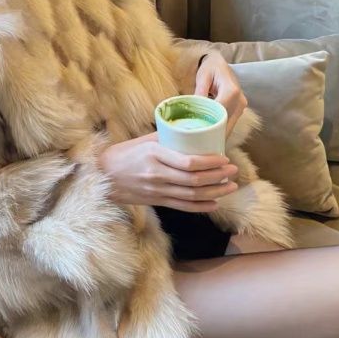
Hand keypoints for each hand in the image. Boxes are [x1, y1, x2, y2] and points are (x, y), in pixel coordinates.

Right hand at [98, 133, 238, 211]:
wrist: (104, 176)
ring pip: (192, 195)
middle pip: (194, 179)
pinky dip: (201, 207)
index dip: (210, 162)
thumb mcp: (144, 140)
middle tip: (234, 170)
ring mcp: (157, 190)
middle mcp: (157, 174)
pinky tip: (215, 203)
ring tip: (230, 186)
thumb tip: (192, 130)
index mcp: (154, 154)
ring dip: (215, 192)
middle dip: (218, 176)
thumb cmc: (125, 154)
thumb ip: (167, 137)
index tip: (224, 158)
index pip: (188, 162)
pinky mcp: (156, 201)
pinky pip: (183, 206)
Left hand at [195, 52, 246, 135]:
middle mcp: (240, 100)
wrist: (219, 64)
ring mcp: (241, 107)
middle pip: (227, 123)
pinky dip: (221, 130)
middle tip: (199, 144)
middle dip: (214, 133)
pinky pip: (230, 123)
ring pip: (229, 126)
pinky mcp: (239, 110)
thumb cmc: (210, 68)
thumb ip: (200, 91)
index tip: (197, 132)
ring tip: (203, 142)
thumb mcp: (203, 76)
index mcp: (231, 90)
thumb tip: (196, 107)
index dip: (210, 123)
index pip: (221, 111)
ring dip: (218, 134)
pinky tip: (210, 135)